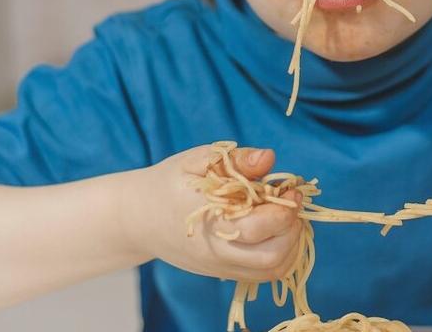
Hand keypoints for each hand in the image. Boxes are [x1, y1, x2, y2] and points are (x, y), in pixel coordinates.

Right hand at [120, 144, 302, 282]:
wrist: (139, 218)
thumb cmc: (170, 183)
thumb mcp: (197, 161)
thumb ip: (235, 159)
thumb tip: (268, 158)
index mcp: (209, 222)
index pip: (258, 228)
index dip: (284, 210)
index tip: (292, 190)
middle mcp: (216, 252)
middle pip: (271, 257)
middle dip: (293, 230)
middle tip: (292, 205)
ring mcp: (220, 266)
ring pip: (271, 270)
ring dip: (291, 245)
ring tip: (287, 218)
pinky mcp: (223, 273)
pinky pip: (263, 274)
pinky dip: (282, 255)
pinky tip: (278, 231)